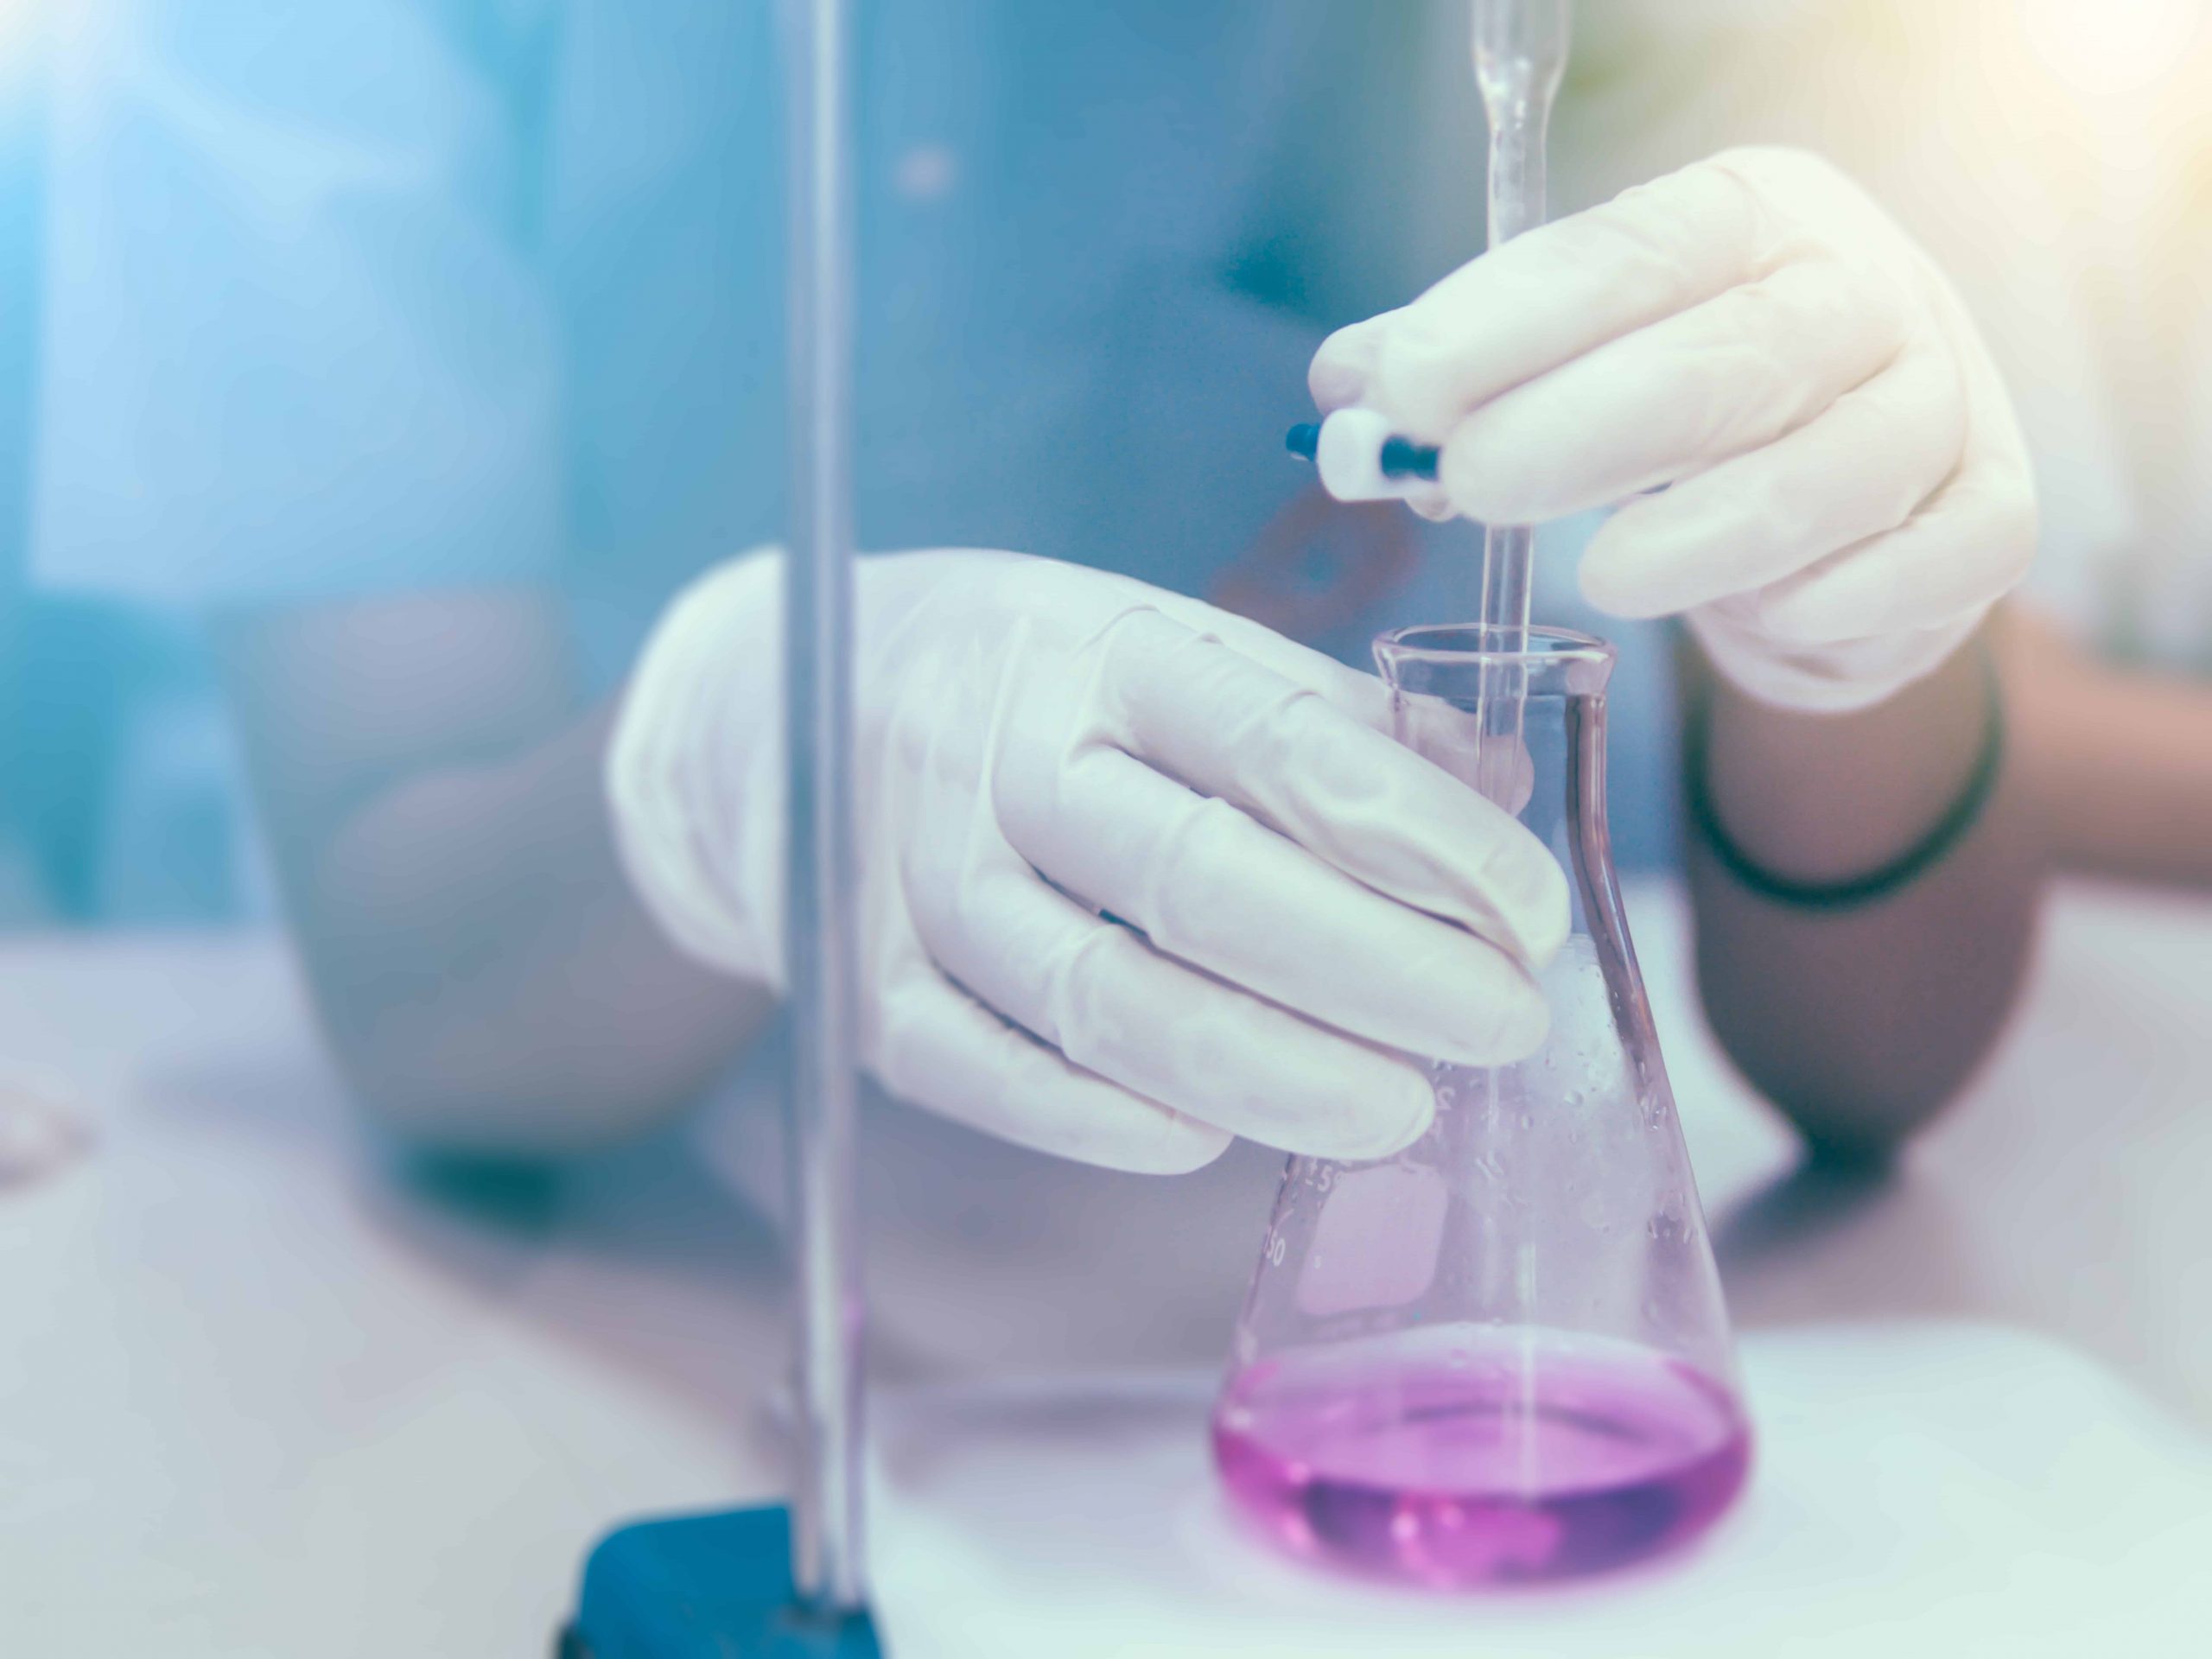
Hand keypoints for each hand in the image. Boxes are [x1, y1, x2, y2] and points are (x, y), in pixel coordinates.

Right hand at [608, 549, 1566, 1172]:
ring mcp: (914, 882)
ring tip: (1399, 1110)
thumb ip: (1320, 714)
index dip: (1419, 837)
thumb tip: (1496, 793)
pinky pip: (998, 1079)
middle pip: (1197, 882)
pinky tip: (1222, 1137)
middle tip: (1500, 1026)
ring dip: (1274, 1070)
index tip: (1534, 913)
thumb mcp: (1153, 640)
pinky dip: (1118, 1121)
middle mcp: (993, 757)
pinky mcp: (865, 992)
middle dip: (1375, 970)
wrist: (768, 714)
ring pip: (1105, 1001)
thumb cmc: (1009, 677)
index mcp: (1091, 647)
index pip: (1276, 745)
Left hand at [1312, 147, 2037, 712]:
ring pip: (1832, 470)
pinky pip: (1928, 561)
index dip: (1512, 317)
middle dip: (1585, 423)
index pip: (1633, 251)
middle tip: (1471, 481)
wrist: (1842, 500)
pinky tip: (1757, 616)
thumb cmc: (1686, 414)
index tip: (1402, 385)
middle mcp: (1865, 288)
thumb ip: (1463, 368)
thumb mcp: (1574, 361)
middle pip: (1732, 354)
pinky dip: (1834, 598)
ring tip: (1602, 577)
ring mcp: (1944, 400)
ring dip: (1705, 532)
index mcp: (1754, 216)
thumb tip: (1342, 386)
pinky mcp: (1991, 515)